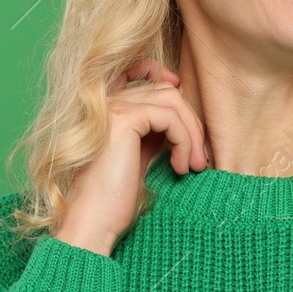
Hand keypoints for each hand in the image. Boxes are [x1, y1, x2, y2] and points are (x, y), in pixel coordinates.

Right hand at [53, 55, 208, 257]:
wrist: (92, 222)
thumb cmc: (113, 200)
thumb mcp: (137, 157)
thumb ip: (152, 132)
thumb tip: (181, 119)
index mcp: (104, 109)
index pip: (132, 69)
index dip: (159, 72)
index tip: (180, 90)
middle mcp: (104, 102)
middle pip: (164, 90)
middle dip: (190, 121)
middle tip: (200, 158)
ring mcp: (112, 108)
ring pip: (172, 101)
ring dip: (192, 133)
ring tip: (195, 165)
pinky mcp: (123, 119)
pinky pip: (170, 117)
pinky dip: (184, 141)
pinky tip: (180, 167)